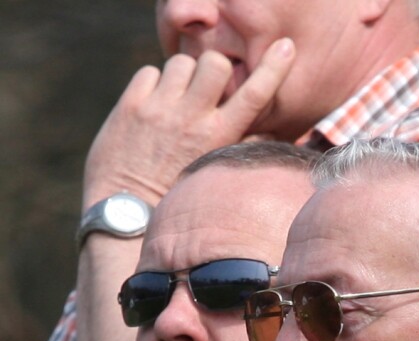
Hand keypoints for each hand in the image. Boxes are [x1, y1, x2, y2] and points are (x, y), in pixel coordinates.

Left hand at [83, 38, 294, 208]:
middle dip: (213, 67)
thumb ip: (244, 149)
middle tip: (206, 86)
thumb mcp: (218, 172)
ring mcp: (159, 110)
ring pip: (182, 62)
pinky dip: (153, 83)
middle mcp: (192, 119)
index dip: (274, 67)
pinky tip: (153, 105)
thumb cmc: (180, 192)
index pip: (256, 93)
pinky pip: (149, 71)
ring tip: (177, 99)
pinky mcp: (131, 106)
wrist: (128, 210)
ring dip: (182, 75)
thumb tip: (271, 133)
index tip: (285, 48)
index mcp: (220, 136)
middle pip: (215, 62)